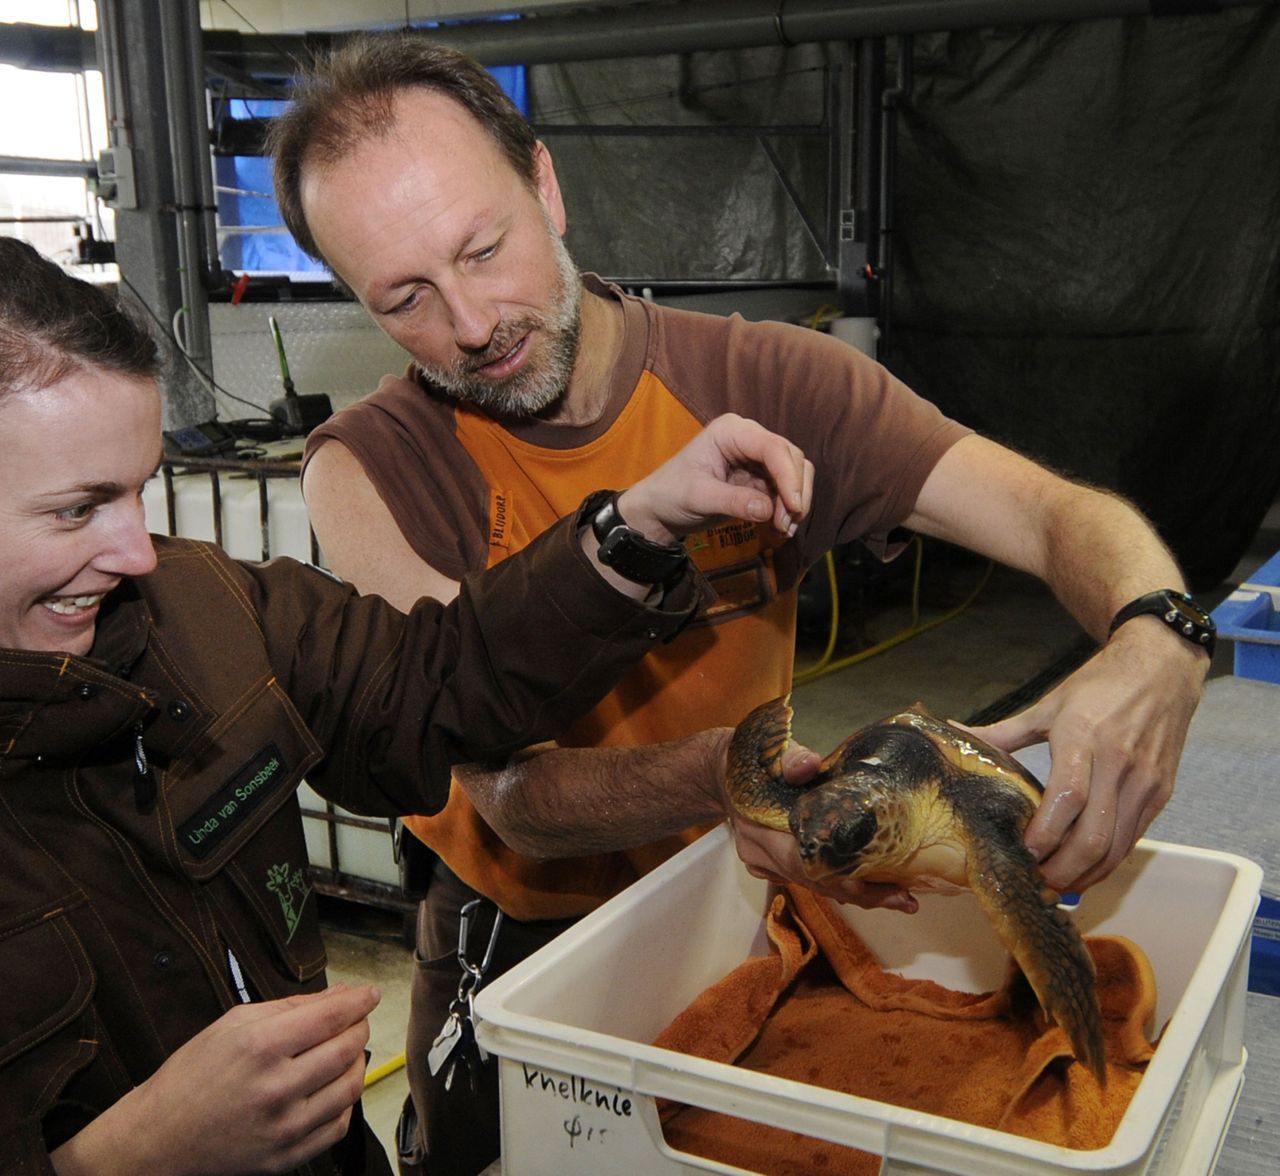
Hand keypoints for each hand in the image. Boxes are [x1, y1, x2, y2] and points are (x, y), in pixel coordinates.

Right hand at [51, 984, 378, 1175]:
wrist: (158, 1139)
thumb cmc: (192, 1076)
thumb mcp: (233, 1024)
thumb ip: (290, 1007)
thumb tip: (339, 995)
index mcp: (260, 1047)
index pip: (331, 1016)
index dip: (359, 1000)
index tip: (369, 993)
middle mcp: (275, 1088)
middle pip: (346, 1049)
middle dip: (360, 1027)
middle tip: (356, 1019)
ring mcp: (283, 1127)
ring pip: (350, 1087)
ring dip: (357, 1062)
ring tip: (346, 1051)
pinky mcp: (286, 1157)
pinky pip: (338, 1126)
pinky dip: (345, 1102)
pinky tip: (332, 1087)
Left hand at [618, 413, 813, 543]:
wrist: (660, 510)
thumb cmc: (671, 495)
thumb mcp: (698, 497)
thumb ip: (733, 501)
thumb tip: (768, 510)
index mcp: (731, 431)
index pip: (772, 447)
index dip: (788, 476)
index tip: (795, 507)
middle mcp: (749, 438)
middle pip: (790, 458)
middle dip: (795, 491)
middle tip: (786, 525)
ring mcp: (756, 457)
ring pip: (794, 474)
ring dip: (795, 502)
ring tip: (784, 530)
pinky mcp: (760, 478)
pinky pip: (785, 490)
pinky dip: (789, 508)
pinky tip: (781, 528)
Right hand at [723, 735, 917, 912]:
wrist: (723, 771)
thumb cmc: (750, 759)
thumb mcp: (769, 752)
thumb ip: (791, 759)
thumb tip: (810, 764)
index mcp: (758, 830)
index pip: (804, 863)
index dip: (843, 878)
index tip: (883, 885)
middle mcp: (759, 854)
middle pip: (815, 883)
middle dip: (860, 893)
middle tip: (904, 899)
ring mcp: (764, 864)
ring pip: (815, 886)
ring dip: (856, 893)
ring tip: (899, 897)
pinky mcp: (773, 865)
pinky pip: (811, 880)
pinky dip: (841, 883)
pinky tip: (873, 885)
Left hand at [969, 618, 1205, 891]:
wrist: (1162, 668)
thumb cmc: (1100, 685)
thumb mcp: (1047, 704)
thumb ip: (1003, 731)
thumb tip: (956, 734)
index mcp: (1083, 737)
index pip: (1067, 800)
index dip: (1044, 836)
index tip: (1020, 854)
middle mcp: (1118, 764)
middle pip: (1093, 836)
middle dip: (1062, 870)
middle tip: (1034, 883)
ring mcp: (1144, 782)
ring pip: (1117, 847)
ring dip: (1086, 875)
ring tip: (1055, 885)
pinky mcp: (1161, 793)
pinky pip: (1132, 840)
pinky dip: (1108, 862)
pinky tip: (1084, 869)